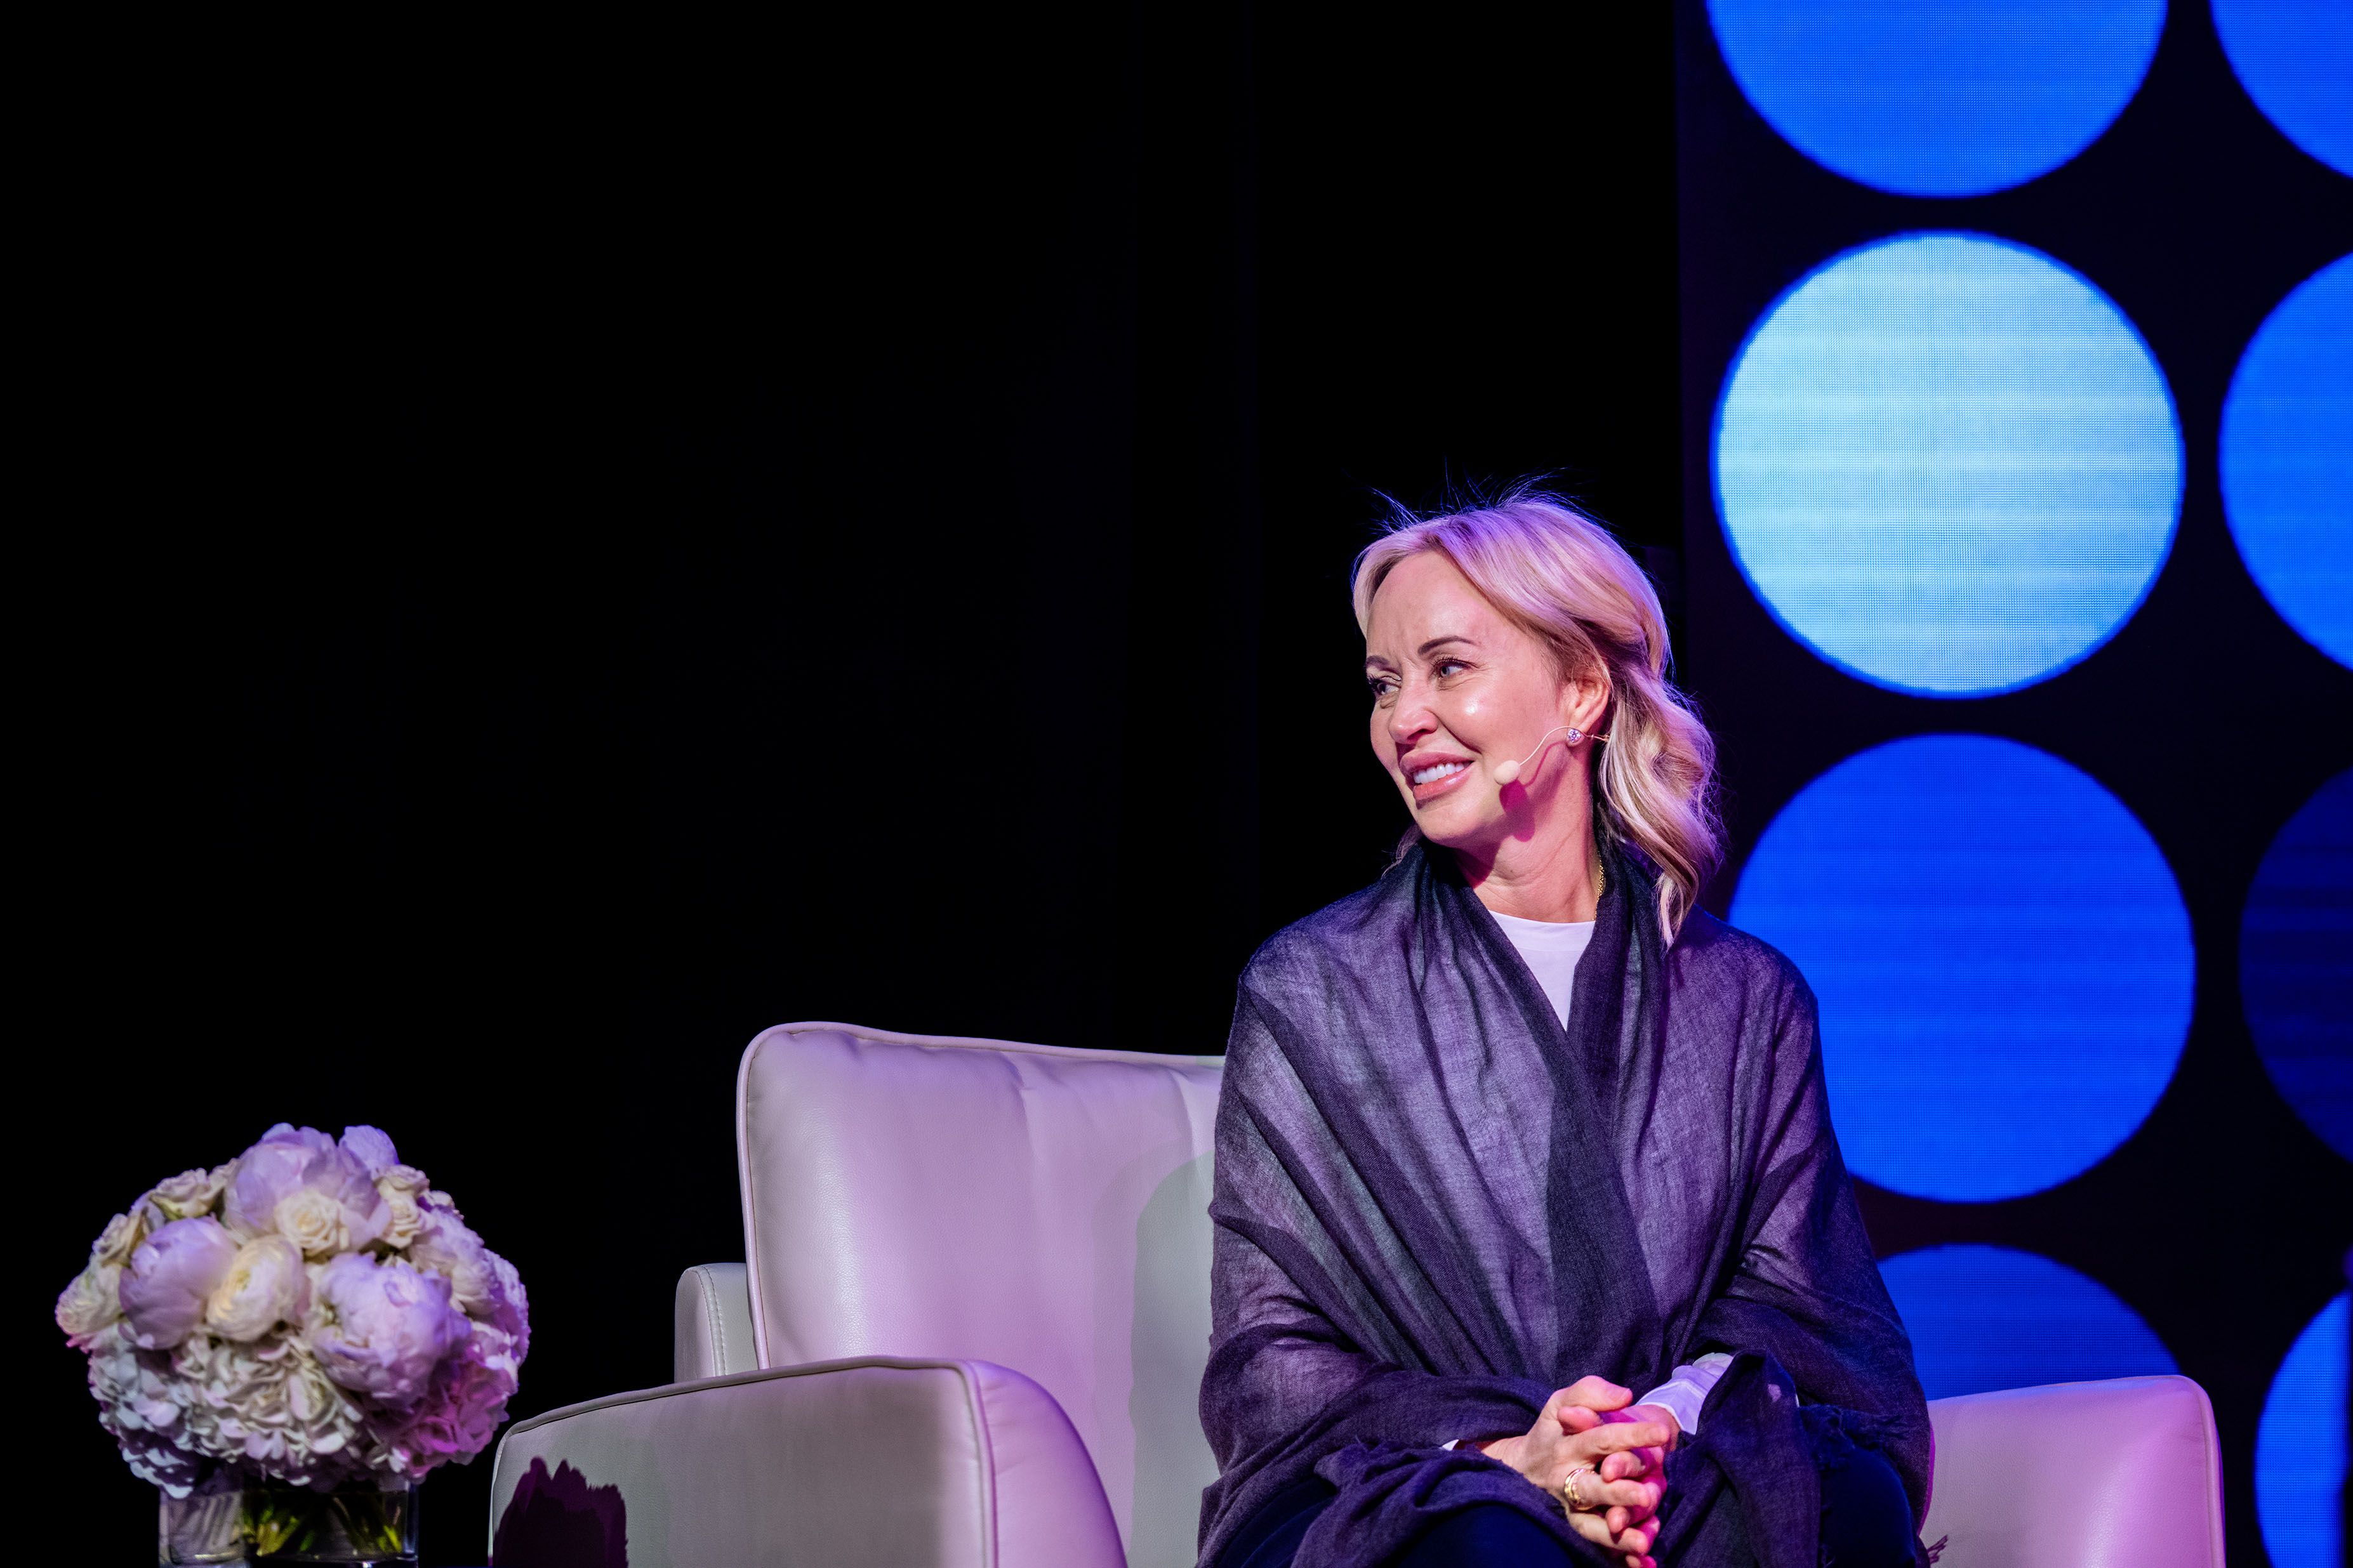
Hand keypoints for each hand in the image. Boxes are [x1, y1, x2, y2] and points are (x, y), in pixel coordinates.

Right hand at [1478, 1378, 1668, 1567]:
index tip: (1662, 1433)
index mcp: (1566, 1446)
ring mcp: (1570, 1509)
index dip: (1631, 1436)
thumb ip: (1590, 1393)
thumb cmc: (1554, 1430)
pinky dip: (1617, 1558)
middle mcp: (1567, 1481)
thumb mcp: (1562, 1401)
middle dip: (1619, 1493)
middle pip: (1593, 1489)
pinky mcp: (1577, 1528)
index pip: (1602, 1439)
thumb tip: (1625, 1396)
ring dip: (1616, 1536)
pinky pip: (1595, 1547)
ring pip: (1590, 1526)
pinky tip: (1642, 1562)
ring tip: (1643, 1542)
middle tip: (1646, 1495)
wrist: (1520, 1467)